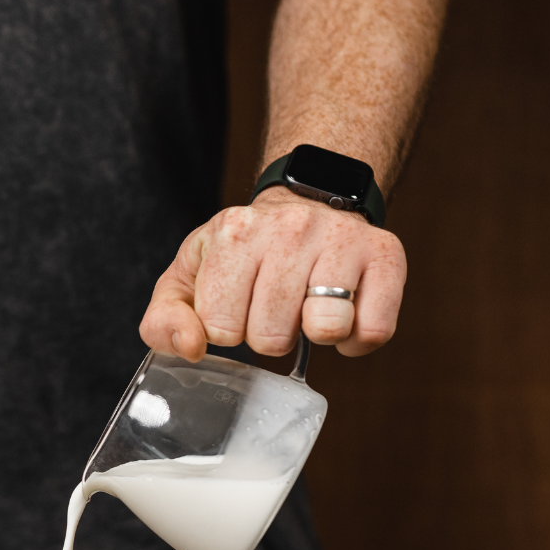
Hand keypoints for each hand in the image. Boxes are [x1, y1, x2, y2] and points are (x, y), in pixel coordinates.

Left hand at [139, 186, 405, 360]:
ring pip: (325, 329)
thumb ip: (165, 320)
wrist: (306, 203)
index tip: (235, 303)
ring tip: (305, 305)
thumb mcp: (188, 277)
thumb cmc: (242, 253)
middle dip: (269, 334)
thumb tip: (190, 347)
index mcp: (234, 232)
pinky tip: (342, 315)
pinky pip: (374, 330)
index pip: (221, 328)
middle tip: (273, 304)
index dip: (227, 328)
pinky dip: (356, 340)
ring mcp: (341, 238)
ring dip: (313, 334)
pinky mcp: (385, 254)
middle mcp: (290, 227)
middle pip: (272, 336)